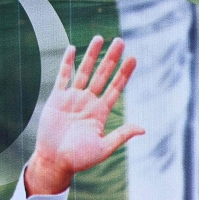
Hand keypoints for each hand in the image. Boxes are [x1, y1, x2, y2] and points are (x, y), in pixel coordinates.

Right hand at [25, 36, 144, 194]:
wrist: (55, 161)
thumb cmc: (80, 159)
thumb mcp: (104, 148)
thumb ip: (122, 135)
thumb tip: (143, 128)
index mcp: (101, 112)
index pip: (116, 88)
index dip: (124, 73)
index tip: (133, 59)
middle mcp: (88, 102)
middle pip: (103, 75)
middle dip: (112, 58)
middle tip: (120, 41)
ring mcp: (73, 98)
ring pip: (84, 71)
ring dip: (92, 55)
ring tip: (100, 38)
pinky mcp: (57, 98)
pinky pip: (63, 76)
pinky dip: (67, 62)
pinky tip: (73, 48)